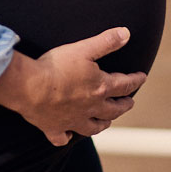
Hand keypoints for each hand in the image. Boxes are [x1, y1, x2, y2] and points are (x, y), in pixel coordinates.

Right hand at [0, 27, 146, 145]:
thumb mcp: (84, 48)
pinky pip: (61, 138)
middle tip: (129, 103)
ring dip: (102, 124)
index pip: (124, 85)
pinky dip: (65, 138)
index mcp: (100, 88)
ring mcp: (72, 121)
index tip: (142, 77)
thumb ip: (106, 42)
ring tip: (107, 122)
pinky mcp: (53, 128)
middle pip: (113, 110)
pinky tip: (67, 137)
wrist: (29, 86)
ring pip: (92, 127)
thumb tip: (127, 33)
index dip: (135, 80)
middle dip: (123, 106)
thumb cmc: (56, 66)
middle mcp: (90, 108)